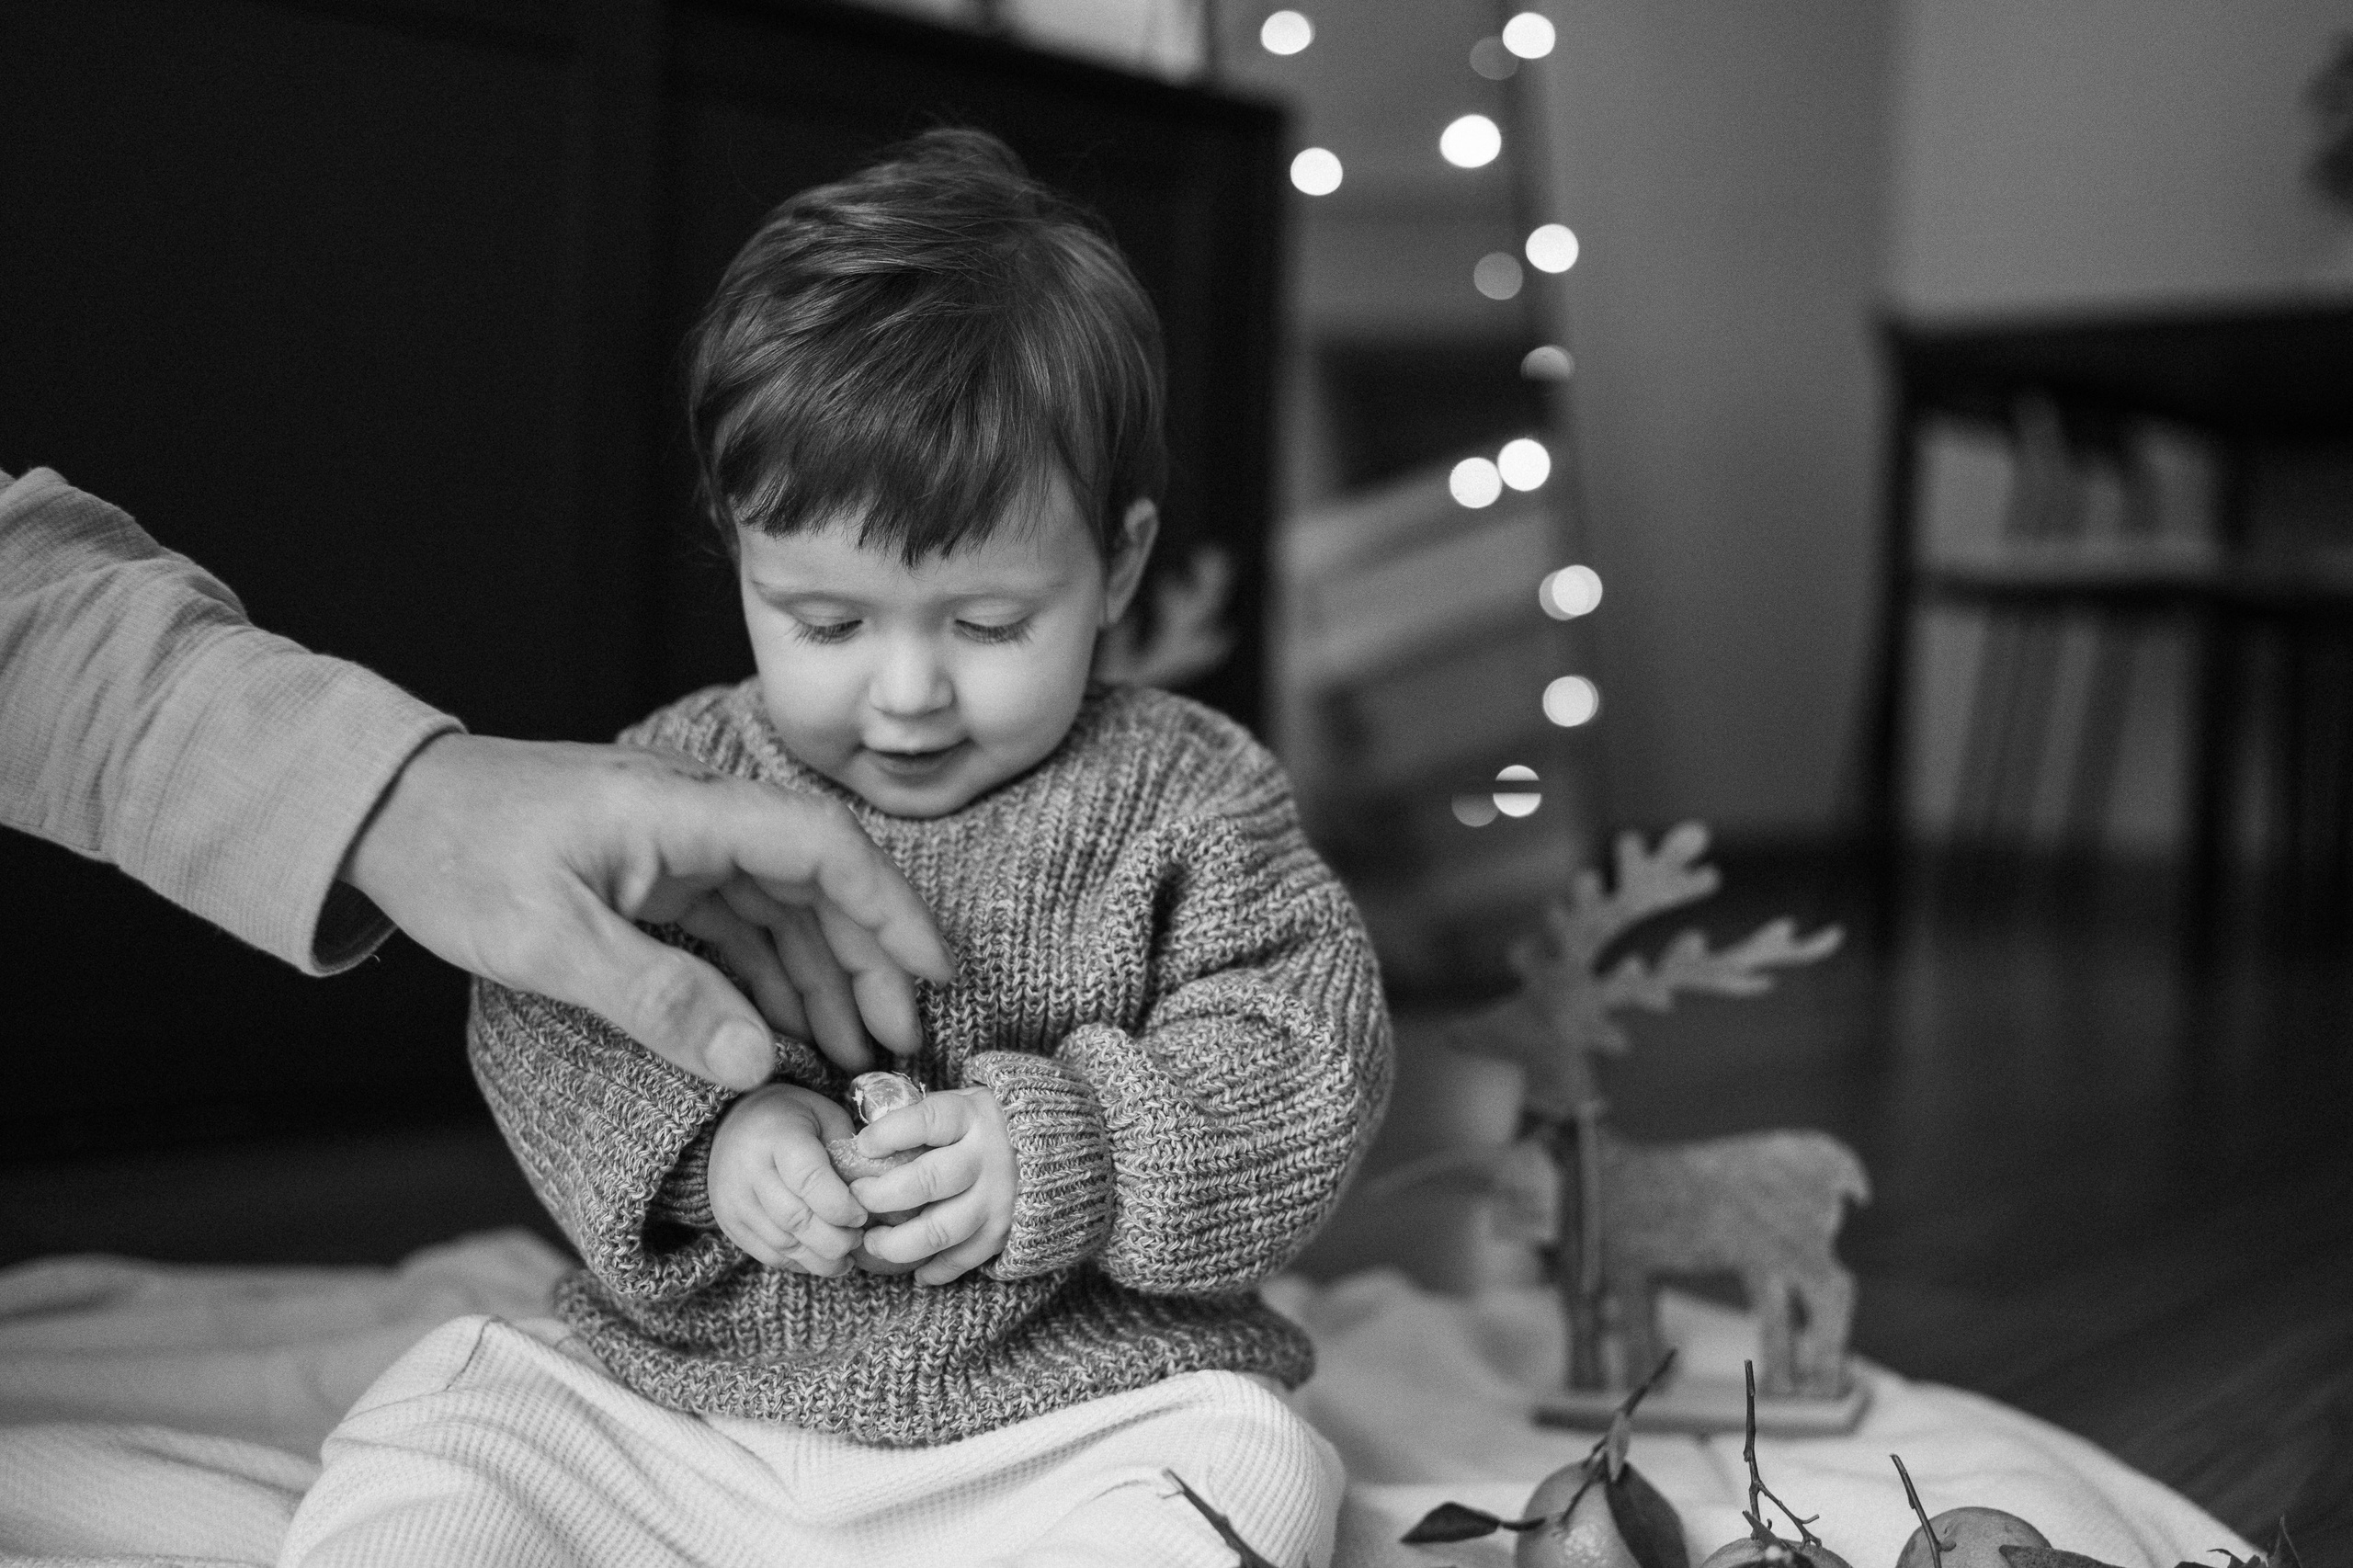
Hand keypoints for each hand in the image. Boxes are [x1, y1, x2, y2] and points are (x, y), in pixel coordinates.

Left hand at [340, 732, 953, 1088]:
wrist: (380, 809)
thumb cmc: (454, 856)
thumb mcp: (549, 941)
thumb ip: (658, 1000)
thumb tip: (757, 1063)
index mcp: (685, 810)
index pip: (822, 849)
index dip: (890, 911)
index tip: (933, 973)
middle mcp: (698, 816)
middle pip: (818, 881)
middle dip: (868, 960)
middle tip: (896, 1042)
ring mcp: (678, 841)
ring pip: (781, 906)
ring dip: (822, 974)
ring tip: (850, 1052)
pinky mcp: (654, 868)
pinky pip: (735, 920)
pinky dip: (766, 973)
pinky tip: (781, 1028)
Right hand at [709, 1084, 868, 1273]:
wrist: (734, 1124)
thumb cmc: (792, 1119)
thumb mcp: (825, 1117)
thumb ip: (847, 1151)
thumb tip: (874, 1192)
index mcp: (778, 1136)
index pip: (810, 1180)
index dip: (841, 1205)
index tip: (862, 1215)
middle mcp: (749, 1169)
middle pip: (796, 1219)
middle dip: (835, 1240)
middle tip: (858, 1239)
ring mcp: (735, 1199)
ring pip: (783, 1244)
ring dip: (820, 1258)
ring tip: (846, 1255)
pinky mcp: (729, 1222)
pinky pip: (767, 1254)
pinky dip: (799, 1263)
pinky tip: (821, 1259)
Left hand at [849, 1087, 1017, 1285]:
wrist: (1067, 1145)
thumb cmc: (997, 1122)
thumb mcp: (968, 1102)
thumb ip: (927, 1117)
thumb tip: (869, 1140)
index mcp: (974, 1117)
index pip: (926, 1121)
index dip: (888, 1135)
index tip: (862, 1146)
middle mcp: (988, 1158)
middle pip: (925, 1181)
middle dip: (881, 1195)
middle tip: (856, 1200)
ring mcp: (999, 1198)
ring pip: (940, 1230)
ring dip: (897, 1243)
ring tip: (871, 1243)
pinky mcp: (1006, 1230)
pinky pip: (965, 1257)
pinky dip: (936, 1270)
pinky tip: (915, 1272)